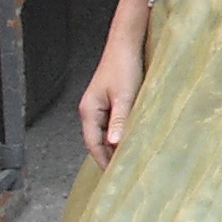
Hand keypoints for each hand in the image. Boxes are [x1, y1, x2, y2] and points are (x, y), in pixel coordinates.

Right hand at [80, 0, 159, 165]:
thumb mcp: (125, 95)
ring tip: (128, 163)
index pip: (93, 145)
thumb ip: (120, 120)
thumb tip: (114, 145)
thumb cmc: (124, 67)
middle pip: (97, 141)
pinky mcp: (110, 100)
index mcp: (89, 111)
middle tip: (123, 176)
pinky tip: (132, 140)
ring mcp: (99, 105)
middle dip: (108, 158)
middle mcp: (90, 110)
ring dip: (115, 147)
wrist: (126, 43)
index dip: (103, 162)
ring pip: (105, 133)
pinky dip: (120, 135)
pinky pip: (112, 124)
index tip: (114, 178)